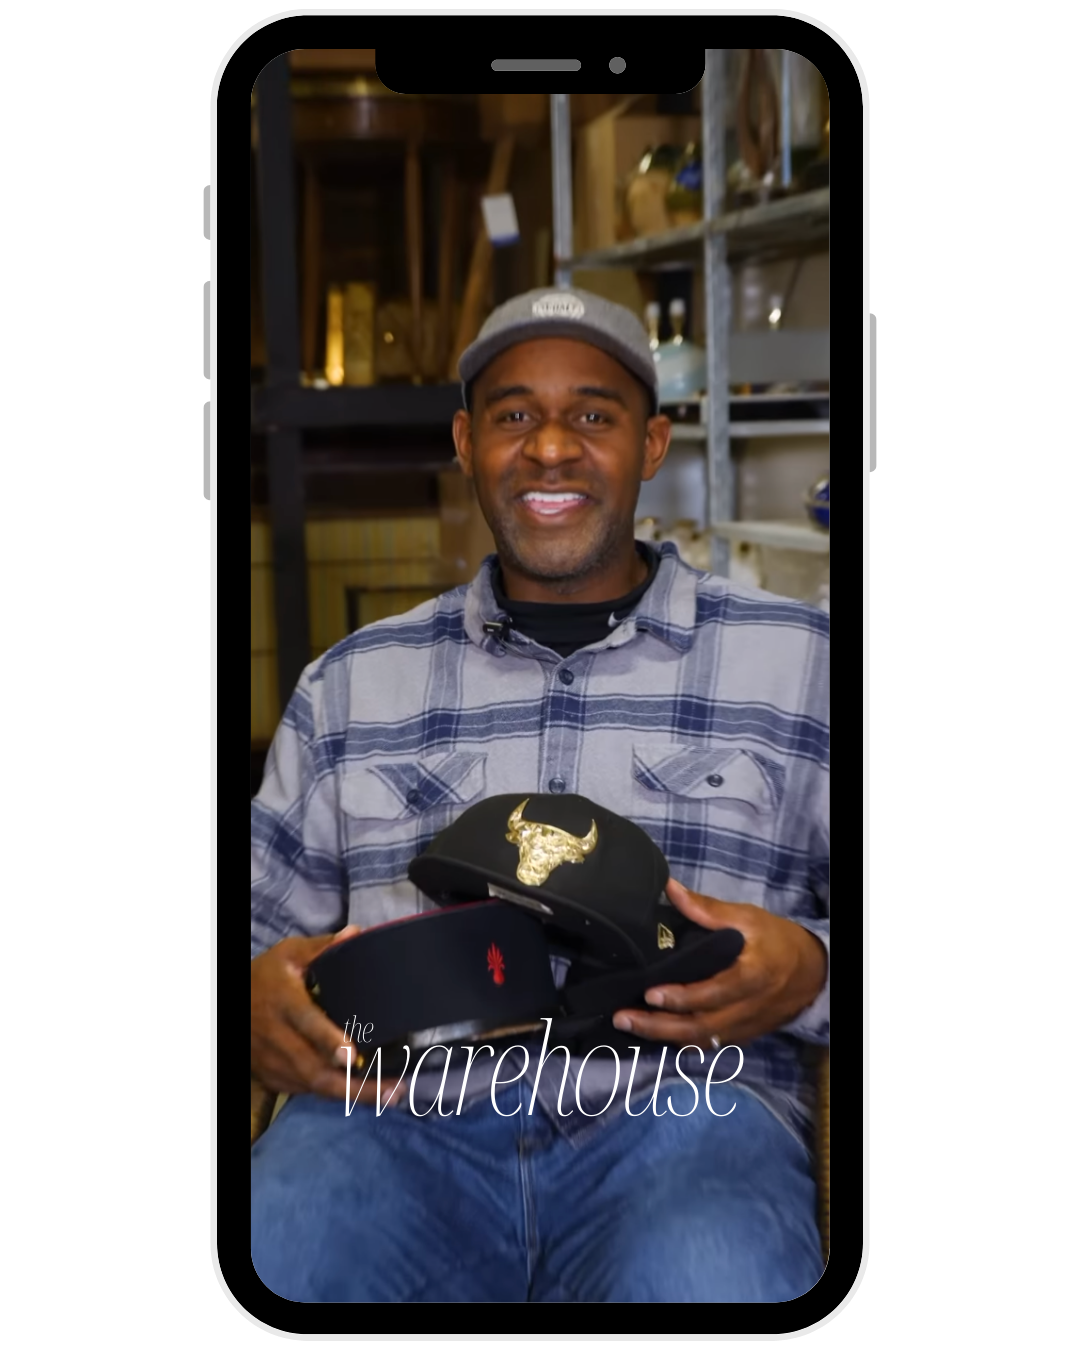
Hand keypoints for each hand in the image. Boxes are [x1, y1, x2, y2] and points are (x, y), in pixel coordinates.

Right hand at [251, 925, 406, 1106]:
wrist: (230, 1005)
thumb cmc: (266, 976)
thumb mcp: (288, 954)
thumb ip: (322, 947)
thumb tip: (356, 934)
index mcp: (284, 1002)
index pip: (306, 1023)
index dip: (328, 1041)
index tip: (353, 1055)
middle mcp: (277, 1037)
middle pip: (314, 1068)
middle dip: (354, 1086)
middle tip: (393, 1090)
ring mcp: (274, 1062)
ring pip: (312, 1086)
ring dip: (351, 1096)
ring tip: (389, 1096)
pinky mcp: (274, 1077)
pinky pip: (306, 1091)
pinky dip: (334, 1096)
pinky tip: (364, 1095)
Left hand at [611, 878, 826, 1049]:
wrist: (812, 972)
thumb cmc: (777, 940)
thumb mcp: (747, 917)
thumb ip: (707, 908)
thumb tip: (671, 889)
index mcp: (751, 976)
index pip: (713, 994)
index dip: (681, 998)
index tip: (650, 994)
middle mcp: (747, 1007)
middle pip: (700, 1027)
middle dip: (659, 1027)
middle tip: (623, 1018)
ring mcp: (744, 1026)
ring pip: (701, 1041)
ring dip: (664, 1038)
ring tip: (630, 1026)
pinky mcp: (742, 1036)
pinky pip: (708, 1045)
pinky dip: (681, 1043)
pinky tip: (655, 1034)